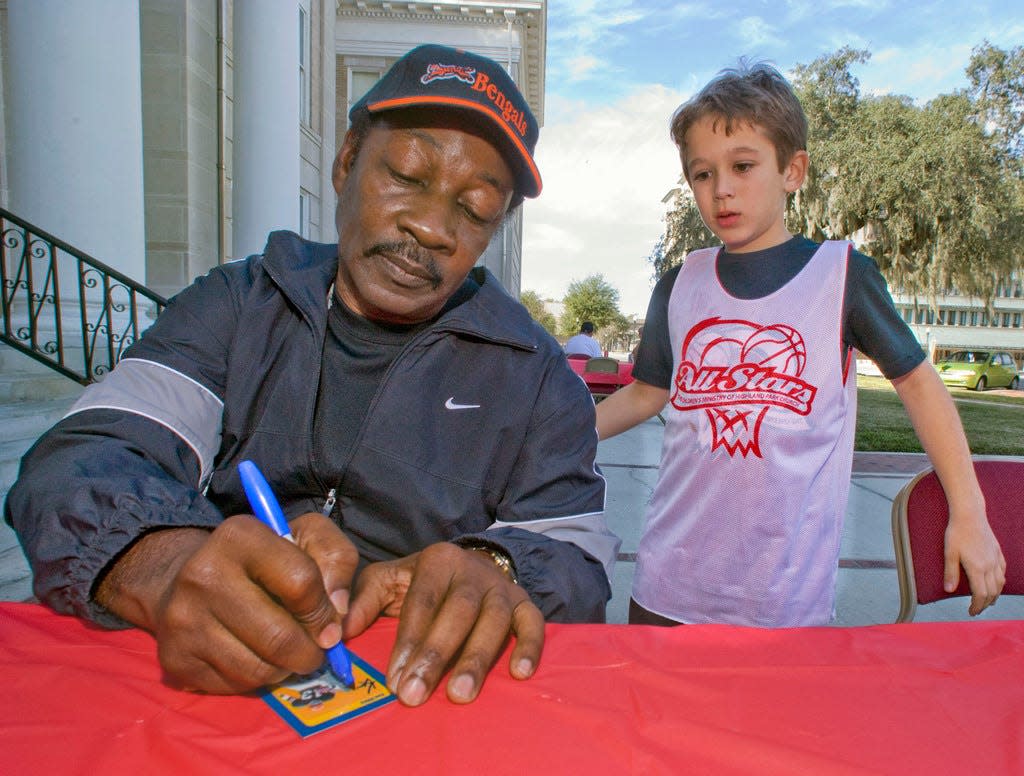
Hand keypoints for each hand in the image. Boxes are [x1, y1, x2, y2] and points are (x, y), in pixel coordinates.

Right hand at [96, 513, 357, 693]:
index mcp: (241, 535)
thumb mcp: (307, 538)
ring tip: (287, 652)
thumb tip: (339, 614)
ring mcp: (183, 620)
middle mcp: (203, 574)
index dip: (325, 610)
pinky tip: (257, 657)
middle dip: (310, 652)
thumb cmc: (263, 560)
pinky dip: (257, 679)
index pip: (302, 583)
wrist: (185, 579)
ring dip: (285, 668)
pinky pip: (236, 686)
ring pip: (259, 670)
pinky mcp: (176, 659)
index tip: (330, 620)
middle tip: (315, 649)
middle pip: (280, 637)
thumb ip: (337, 561)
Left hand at [343, 542, 543, 705]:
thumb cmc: (421, 582)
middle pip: (457, 612)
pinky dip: (529, 647)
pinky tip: (519, 674)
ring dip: (476, 660)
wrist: (468, 565)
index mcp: (437, 560)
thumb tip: (341, 630)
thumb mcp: (388, 580)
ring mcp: (501, 587)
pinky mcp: (525, 603)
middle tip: (415, 694)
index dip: (408, 640)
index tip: (393, 678)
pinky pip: (533, 623)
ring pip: (493, 621)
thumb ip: (363, 601)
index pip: (421, 601)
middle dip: (435, 656)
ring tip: (459, 695)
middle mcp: (472, 570)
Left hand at [944, 508, 1005, 615]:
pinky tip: (995, 583)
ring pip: (1000, 583)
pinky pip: (1002, 571)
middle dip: (985, 604)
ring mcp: (996, 558)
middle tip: (977, 609)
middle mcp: (990, 565)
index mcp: (977, 568)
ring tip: (987, 601)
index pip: (980, 595)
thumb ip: (950, 573)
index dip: (977, 606)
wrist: (970, 515)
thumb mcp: (949, 553)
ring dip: (994, 595)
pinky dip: (1000, 581)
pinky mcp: (998, 551)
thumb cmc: (957, 532)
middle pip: (992, 592)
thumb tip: (948, 591)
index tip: (971, 612)